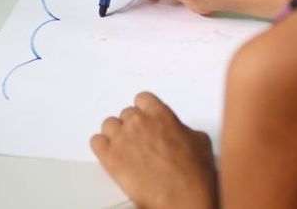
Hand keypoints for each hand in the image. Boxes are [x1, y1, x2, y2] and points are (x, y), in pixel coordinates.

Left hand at [91, 92, 217, 208]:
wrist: (182, 197)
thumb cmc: (193, 174)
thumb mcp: (199, 141)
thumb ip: (182, 129)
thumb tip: (179, 132)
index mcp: (160, 114)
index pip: (142, 99)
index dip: (144, 111)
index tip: (145, 118)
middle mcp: (138, 122)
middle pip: (126, 113)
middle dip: (132, 126)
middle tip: (139, 140)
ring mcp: (122, 138)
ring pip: (109, 125)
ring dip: (116, 135)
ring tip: (126, 149)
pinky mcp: (110, 157)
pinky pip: (96, 142)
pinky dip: (102, 147)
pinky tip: (110, 154)